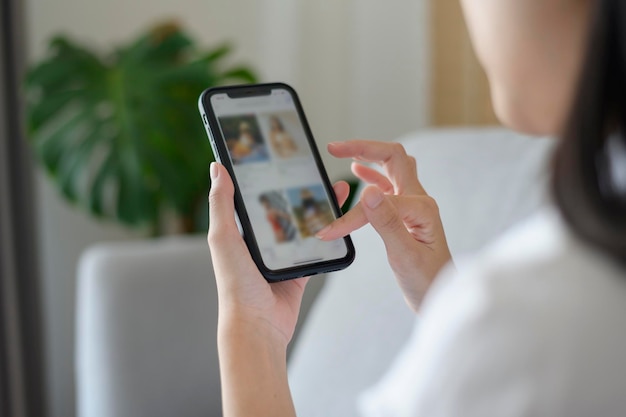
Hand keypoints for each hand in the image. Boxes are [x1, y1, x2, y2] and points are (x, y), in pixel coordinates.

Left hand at [207, 162, 350, 346]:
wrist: (258, 325)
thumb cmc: (236, 284)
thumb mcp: (224, 238)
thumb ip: (221, 204)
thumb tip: (217, 166)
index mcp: (240, 230)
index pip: (254, 194)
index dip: (266, 174)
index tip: (281, 154)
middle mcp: (260, 241)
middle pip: (283, 206)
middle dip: (299, 186)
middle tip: (315, 166)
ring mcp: (281, 254)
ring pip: (303, 223)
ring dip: (318, 206)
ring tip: (335, 187)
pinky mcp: (299, 269)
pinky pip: (316, 246)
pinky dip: (328, 233)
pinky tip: (339, 218)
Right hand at [316, 140, 452, 310]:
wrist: (440, 298)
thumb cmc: (428, 282)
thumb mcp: (405, 256)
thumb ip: (387, 223)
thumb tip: (367, 191)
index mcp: (421, 208)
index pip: (378, 199)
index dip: (351, 214)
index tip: (329, 230)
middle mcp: (419, 201)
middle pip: (393, 158)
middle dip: (364, 148)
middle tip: (334, 147)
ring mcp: (414, 206)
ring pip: (392, 167)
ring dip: (368, 156)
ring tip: (342, 152)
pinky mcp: (407, 214)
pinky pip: (389, 184)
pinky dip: (371, 174)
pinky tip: (358, 172)